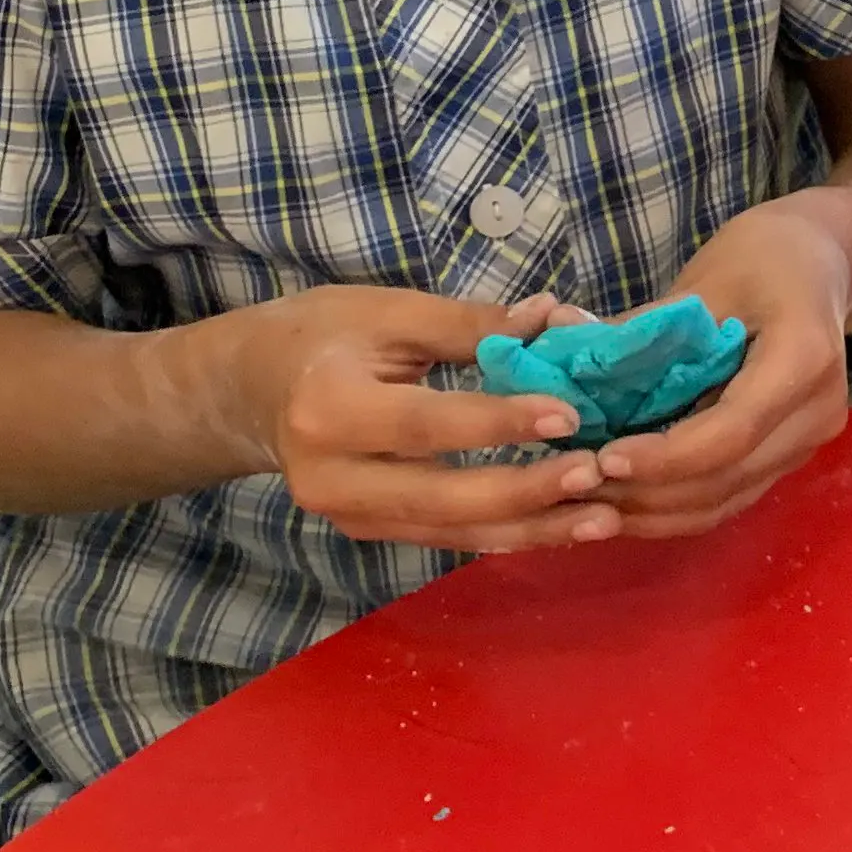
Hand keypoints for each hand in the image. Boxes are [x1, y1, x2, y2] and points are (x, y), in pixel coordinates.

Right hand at [217, 285, 625, 555]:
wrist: (247, 391)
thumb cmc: (320, 335)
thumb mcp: (389, 313)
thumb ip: (471, 323)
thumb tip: (558, 318)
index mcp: (329, 409)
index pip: (426, 424)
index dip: (500, 421)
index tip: (571, 414)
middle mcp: (332, 477)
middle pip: (441, 498)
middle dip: (527, 492)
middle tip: (599, 476)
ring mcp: (347, 516)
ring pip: (450, 532)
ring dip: (531, 528)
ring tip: (604, 517)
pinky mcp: (368, 532)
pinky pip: (445, 539)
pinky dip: (506, 533)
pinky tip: (563, 524)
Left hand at [576, 197, 851, 539]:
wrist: (820, 265)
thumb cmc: (764, 257)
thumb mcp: (704, 281)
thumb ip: (639, 329)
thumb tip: (554, 347)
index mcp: (804, 358)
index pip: (731, 431)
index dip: (665, 457)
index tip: (603, 457)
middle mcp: (817, 413)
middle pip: (725, 479)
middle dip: (646, 492)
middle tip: (575, 483)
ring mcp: (807, 443)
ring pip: (724, 502)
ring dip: (653, 511)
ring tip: (588, 496)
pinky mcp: (788, 458)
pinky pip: (728, 498)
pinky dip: (673, 507)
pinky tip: (623, 496)